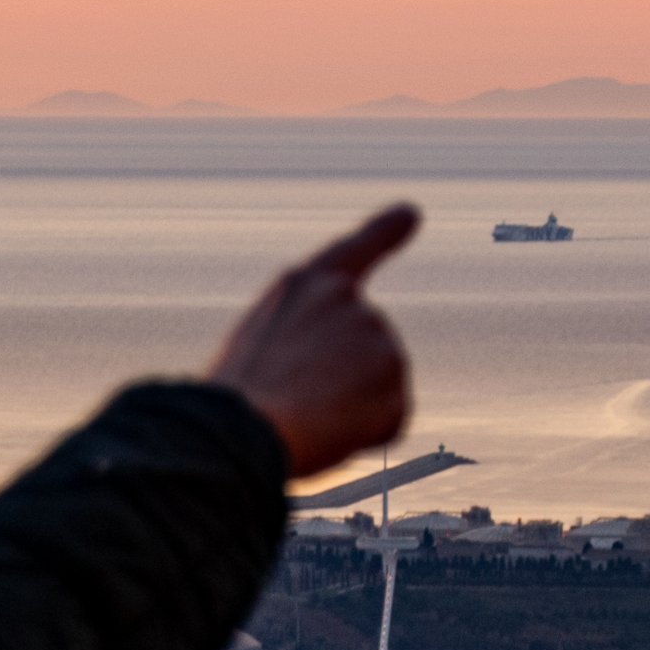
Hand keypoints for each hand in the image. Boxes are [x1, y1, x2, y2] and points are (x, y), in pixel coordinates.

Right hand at [208, 203, 417, 480]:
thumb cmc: (238, 404)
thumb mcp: (262, 356)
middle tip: (296, 404)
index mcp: (302, 286)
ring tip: (307, 415)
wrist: (242, 425)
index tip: (412, 213)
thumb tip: (339, 391)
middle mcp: (345, 297)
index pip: (353, 252)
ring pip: (377, 389)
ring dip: (350, 412)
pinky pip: (389, 420)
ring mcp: (374, 328)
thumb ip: (306, 350)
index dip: (385, 232)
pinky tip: (331, 431)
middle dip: (343, 386)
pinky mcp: (394, 366)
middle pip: (365, 353)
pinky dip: (366, 435)